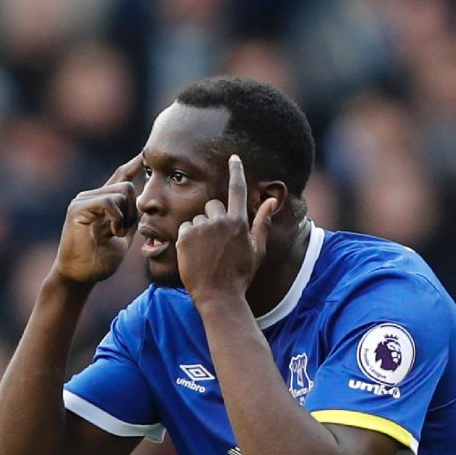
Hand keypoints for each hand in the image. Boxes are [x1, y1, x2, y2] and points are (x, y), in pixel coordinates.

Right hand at [51, 154, 143, 285]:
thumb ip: (132, 219)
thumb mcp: (123, 236)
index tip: (146, 155)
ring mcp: (83, 200)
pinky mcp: (77, 208)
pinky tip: (113, 232)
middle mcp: (91, 196)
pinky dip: (116, 218)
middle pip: (126, 185)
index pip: (120, 176)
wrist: (80, 276)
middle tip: (124, 231)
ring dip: (125, 217)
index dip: (134, 165)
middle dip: (133, 210)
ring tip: (116, 234)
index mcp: (102, 202)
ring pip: (120, 192)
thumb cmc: (99, 260)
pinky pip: (107, 201)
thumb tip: (144, 205)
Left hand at [176, 154, 278, 307]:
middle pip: (213, 206)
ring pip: (197, 220)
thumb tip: (271, 201)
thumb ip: (262, 222)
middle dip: (213, 220)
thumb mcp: (257, 250)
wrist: (218, 296)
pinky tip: (194, 256)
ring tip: (205, 255)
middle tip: (216, 245)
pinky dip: (187, 241)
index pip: (238, 189)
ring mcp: (202, 228)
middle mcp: (220, 221)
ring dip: (199, 233)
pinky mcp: (185, 236)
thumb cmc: (240, 276)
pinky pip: (184, 229)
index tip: (233, 158)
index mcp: (239, 222)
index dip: (236, 171)